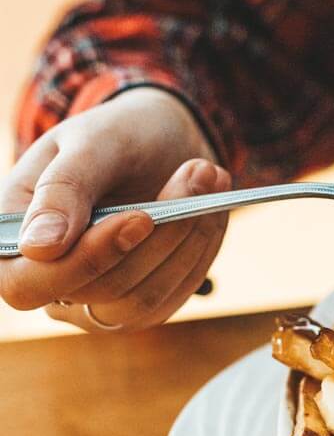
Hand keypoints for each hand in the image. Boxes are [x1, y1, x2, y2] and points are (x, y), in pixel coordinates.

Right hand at [0, 88, 230, 331]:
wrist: (160, 140)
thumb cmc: (117, 135)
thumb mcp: (90, 143)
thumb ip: (63, 188)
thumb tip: (39, 247)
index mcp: (12, 237)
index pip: (27, 283)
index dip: (86, 259)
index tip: (142, 217)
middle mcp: (50, 278)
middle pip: (103, 290)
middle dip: (162, 232)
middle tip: (198, 171)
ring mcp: (96, 297)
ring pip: (144, 299)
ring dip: (188, 239)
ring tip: (210, 177)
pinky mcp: (142, 300)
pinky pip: (175, 294)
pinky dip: (201, 249)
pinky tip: (212, 207)